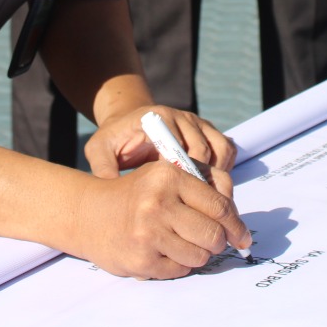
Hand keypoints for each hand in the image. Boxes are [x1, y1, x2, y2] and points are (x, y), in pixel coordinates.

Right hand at [72, 160, 250, 278]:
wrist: (89, 214)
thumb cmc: (136, 194)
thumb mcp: (165, 176)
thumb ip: (203, 186)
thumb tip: (238, 221)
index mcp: (169, 176)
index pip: (219, 206)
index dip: (237, 225)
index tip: (244, 237)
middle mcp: (158, 202)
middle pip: (213, 235)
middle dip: (218, 242)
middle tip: (213, 242)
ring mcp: (149, 233)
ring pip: (200, 256)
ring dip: (199, 254)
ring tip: (183, 244)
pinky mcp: (141, 259)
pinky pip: (180, 269)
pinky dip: (180, 264)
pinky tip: (165, 252)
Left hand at [86, 104, 237, 190]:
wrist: (129, 123)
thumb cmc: (115, 139)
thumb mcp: (99, 149)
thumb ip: (103, 167)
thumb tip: (111, 192)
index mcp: (158, 119)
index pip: (181, 145)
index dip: (183, 173)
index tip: (178, 198)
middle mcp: (182, 117)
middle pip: (205, 149)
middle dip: (202, 180)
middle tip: (196, 209)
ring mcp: (198, 123)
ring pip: (221, 149)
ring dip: (217, 176)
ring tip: (206, 203)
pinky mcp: (208, 131)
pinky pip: (227, 150)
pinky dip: (224, 170)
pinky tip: (211, 191)